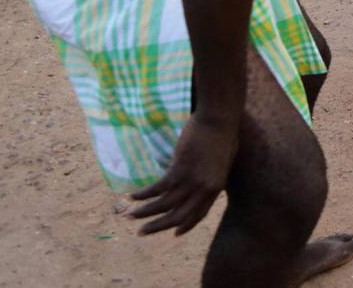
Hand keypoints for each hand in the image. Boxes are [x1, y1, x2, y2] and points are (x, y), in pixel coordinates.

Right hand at [128, 113, 236, 235]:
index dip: (186, 225)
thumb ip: (211, 176)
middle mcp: (204, 189)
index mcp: (216, 188)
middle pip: (178, 216)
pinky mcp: (179, 169)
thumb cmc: (223, 135)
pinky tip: (132, 196)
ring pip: (164, 204)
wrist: (219, 119)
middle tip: (142, 232)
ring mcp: (192, 180)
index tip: (175, 233)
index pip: (199, 214)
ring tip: (130, 216)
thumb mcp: (221, 162)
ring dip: (145, 212)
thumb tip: (199, 184)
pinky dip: (144, 194)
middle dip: (158, 226)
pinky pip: (158, 188)